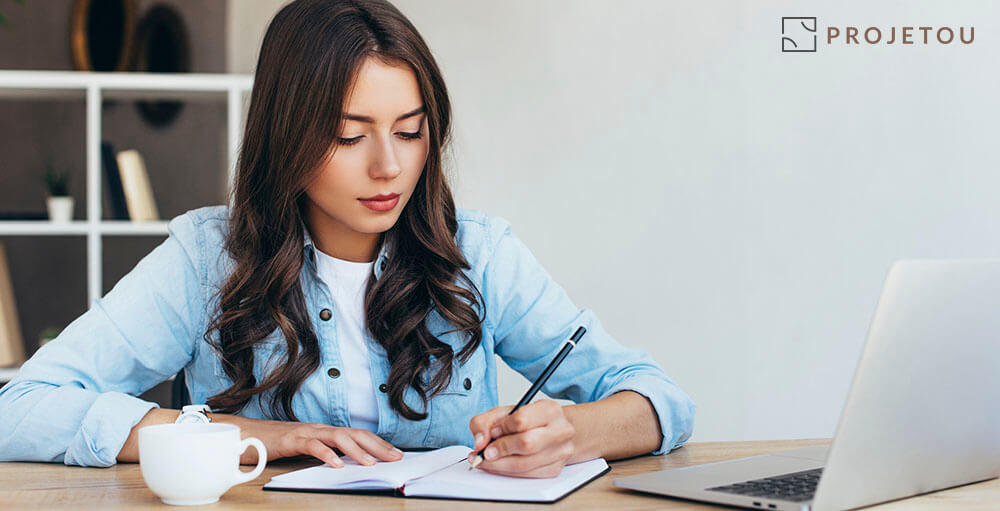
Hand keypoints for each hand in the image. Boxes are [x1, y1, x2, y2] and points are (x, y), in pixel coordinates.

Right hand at [239, 419, 402, 467]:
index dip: (378, 443)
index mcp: (326, 431)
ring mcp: (306, 431)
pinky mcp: (291, 439)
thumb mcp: (307, 449)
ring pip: (337, 437)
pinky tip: (337, 465)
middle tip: (394, 458)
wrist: (247, 434)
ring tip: (370, 463)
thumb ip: (326, 453)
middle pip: (355, 433)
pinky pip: (312, 445)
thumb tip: (349, 464)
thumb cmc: (277, 443)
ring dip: (356, 451)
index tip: (396, 453)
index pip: (358, 434)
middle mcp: (320, 428)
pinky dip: (326, 455)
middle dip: (377, 446)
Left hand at [467, 400, 575, 477]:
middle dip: (500, 449)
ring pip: (525, 464)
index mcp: (549, 409)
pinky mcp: (554, 469)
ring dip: (499, 465)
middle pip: (526, 444)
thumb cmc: (529, 420)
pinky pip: (527, 475)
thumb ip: (485, 421)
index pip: (522, 420)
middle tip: (485, 452)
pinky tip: (499, 466)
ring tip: (486, 460)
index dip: (502, 428)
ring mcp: (560, 451)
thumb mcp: (504, 412)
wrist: (554, 431)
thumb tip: (479, 441)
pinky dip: (508, 472)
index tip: (492, 432)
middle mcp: (560, 430)